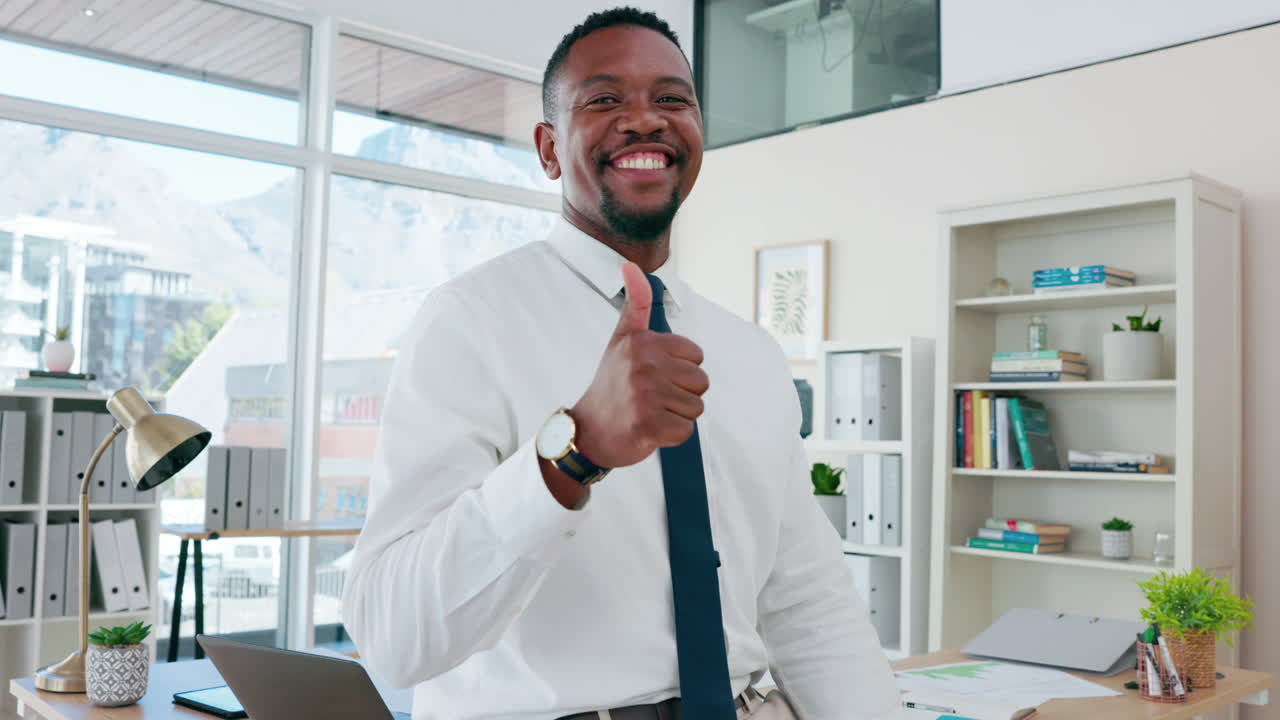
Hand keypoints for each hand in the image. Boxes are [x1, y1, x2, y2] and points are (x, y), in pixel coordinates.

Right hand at [571, 262, 708, 468]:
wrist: (589, 432)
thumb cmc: (611, 385)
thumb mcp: (621, 340)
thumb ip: (635, 304)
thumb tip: (630, 265)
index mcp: (641, 342)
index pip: (696, 357)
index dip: (679, 371)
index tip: (652, 376)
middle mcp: (642, 365)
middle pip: (701, 382)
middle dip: (681, 394)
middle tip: (651, 398)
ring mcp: (644, 396)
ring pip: (696, 407)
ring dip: (677, 415)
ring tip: (650, 412)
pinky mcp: (648, 425)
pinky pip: (686, 430)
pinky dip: (672, 436)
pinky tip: (649, 430)